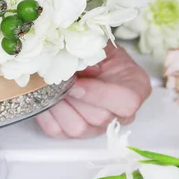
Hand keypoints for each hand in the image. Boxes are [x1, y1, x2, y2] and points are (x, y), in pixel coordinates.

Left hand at [36, 44, 151, 138]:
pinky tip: (43, 96)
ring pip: (78, 128)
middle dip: (74, 97)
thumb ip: (93, 51)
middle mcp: (120, 115)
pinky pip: (57, 130)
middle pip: (99, 118)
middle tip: (57, 80)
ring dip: (59, 106)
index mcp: (136, 88)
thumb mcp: (101, 45)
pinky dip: (45, 113)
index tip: (77, 82)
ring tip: (51, 87)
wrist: (87, 62)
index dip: (99, 94)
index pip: (126, 103)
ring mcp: (98, 127)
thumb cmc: (99, 53)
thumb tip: (77, 63)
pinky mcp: (75, 133)